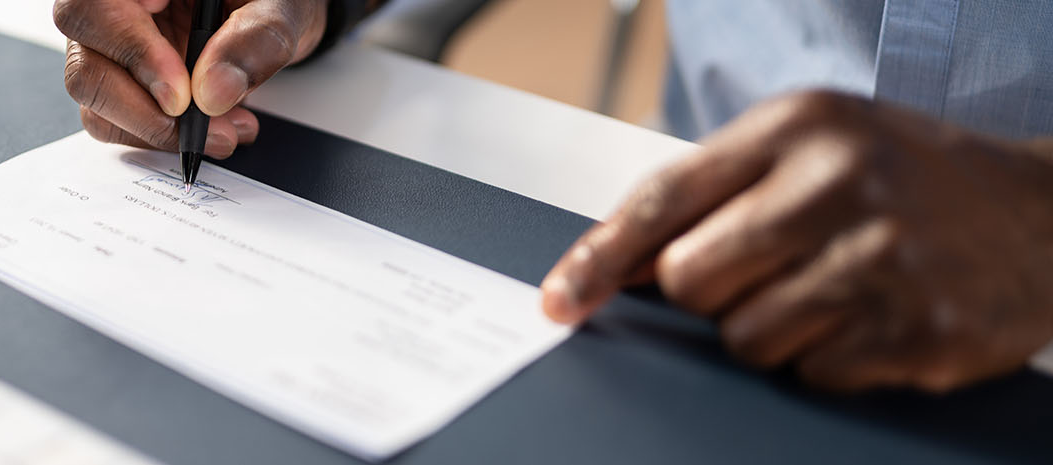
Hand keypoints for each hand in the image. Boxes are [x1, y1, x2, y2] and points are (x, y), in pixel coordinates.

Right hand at [54, 0, 327, 157]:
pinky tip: (213, 128)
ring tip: (223, 131)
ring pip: (95, 101)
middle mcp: (111, 7)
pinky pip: (114, 120)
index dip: (132, 52)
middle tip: (201, 128)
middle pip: (85, 63)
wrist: (273, 11)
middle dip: (143, 111)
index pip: (96, 9)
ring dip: (155, 131)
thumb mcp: (280, 7)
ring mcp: (109, 45)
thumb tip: (214, 93)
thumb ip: (254, 40)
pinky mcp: (120, 80)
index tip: (180, 96)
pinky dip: (161, 136)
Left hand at [539, 90, 1052, 392]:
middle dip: (710, 294)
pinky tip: (871, 318)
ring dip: (771, 331)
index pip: (662, 199)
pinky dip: (828, 359)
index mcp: (796, 128)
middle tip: (767, 272)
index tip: (560, 299)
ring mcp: (883, 257)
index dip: (598, 257)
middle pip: (691, 280)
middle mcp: (837, 183)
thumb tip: (613, 267)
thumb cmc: (907, 179)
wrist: (1044, 213)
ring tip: (830, 291)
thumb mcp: (810, 150)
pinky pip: (812, 373)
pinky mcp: (919, 328)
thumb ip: (713, 195)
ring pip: (745, 338)